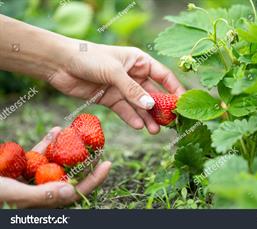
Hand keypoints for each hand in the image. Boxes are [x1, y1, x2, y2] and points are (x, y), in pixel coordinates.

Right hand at [0, 127, 110, 207]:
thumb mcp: (11, 192)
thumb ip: (40, 195)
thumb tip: (69, 191)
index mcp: (42, 201)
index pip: (74, 192)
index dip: (93, 180)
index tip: (108, 163)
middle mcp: (41, 189)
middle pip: (69, 175)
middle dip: (84, 160)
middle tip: (98, 144)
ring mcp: (32, 177)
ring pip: (56, 162)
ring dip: (67, 147)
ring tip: (78, 133)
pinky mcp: (23, 166)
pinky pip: (39, 154)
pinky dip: (47, 143)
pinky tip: (56, 130)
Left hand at [48, 42, 184, 133]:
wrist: (60, 64)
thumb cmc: (89, 58)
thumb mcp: (114, 71)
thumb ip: (132, 90)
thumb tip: (150, 106)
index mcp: (139, 61)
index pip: (163, 76)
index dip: (174, 89)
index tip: (182, 104)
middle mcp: (133, 75)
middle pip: (153, 93)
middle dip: (160, 108)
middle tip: (169, 123)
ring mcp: (122, 88)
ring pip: (139, 105)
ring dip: (147, 117)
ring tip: (155, 131)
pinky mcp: (110, 99)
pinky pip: (125, 110)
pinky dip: (132, 118)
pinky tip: (139, 126)